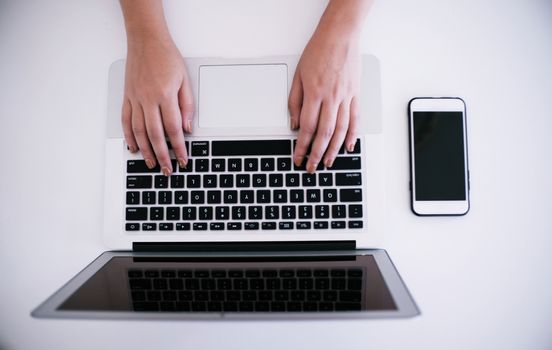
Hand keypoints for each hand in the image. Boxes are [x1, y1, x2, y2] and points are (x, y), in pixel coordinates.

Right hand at [122, 35, 193, 175]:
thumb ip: (187, 105)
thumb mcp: (185, 80)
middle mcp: (148, 99)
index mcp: (165, 95)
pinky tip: (134, 147)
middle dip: (162, 156)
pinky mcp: (127, 97)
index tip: (182, 160)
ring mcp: (135, 99)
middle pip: (155, 135)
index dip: (179, 148)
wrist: (146, 40)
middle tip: (167, 170)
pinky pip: (126, 121)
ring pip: (139, 131)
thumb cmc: (166, 57)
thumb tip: (187, 128)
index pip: (174, 129)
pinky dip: (129, 136)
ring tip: (152, 163)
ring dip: (146, 151)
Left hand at [289, 0, 369, 172]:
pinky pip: (355, 119)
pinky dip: (352, 135)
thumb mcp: (298, 75)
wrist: (340, 35)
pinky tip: (348, 146)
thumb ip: (294, 101)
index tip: (298, 157)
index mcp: (314, 94)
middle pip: (324, 134)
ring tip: (328, 162)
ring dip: (333, 150)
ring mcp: (346, 97)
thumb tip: (293, 124)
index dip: (301, 146)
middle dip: (316, 154)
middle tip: (312, 167)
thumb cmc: (319, 51)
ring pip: (341, 130)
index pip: (306, 128)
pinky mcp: (356, 95)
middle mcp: (331, 98)